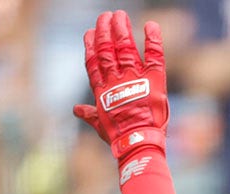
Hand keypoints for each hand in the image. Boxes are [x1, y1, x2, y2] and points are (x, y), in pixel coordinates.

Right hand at [75, 11, 167, 161]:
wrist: (138, 142)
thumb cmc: (119, 137)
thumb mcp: (100, 126)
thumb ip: (89, 114)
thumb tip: (75, 109)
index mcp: (102, 90)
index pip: (94, 62)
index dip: (91, 46)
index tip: (89, 32)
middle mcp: (116, 80)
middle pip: (108, 50)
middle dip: (105, 31)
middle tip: (105, 16)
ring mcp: (134, 78)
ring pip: (125, 48)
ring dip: (121, 30)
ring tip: (119, 15)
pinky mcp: (154, 79)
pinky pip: (154, 55)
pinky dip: (152, 39)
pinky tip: (151, 25)